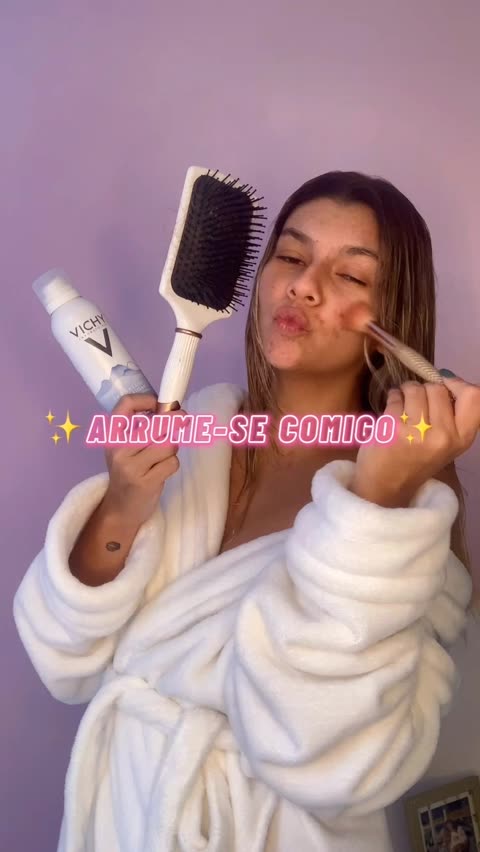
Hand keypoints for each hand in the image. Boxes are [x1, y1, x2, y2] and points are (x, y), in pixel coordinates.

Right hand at [102, 392, 183, 526]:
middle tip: (183, 417)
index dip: (147, 399)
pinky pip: (172, 463)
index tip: (159, 404)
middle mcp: (118, 449)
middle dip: (176, 420)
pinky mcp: (146, 482)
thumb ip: (143, 428)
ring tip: (165, 454)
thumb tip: (173, 409)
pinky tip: (163, 469)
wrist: (120, 507)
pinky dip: (173, 464)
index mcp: (111, 435)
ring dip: (173, 447)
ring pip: (168, 444)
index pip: (126, 404)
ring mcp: (131, 467)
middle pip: (156, 424)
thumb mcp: (126, 447)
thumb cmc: (128, 471)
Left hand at [351, 377, 479, 507]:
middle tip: (417, 404)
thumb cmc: (417, 460)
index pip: (473, 396)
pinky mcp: (393, 428)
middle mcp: (443, 435)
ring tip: (404, 406)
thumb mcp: (447, 443)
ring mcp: (417, 431)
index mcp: (462, 438)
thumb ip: (452, 415)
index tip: (445, 387)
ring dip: (407, 391)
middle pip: (438, 388)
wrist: (387, 486)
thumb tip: (446, 377)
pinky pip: (396, 396)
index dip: (457, 384)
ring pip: (415, 389)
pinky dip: (393, 397)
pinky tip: (392, 411)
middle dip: (425, 389)